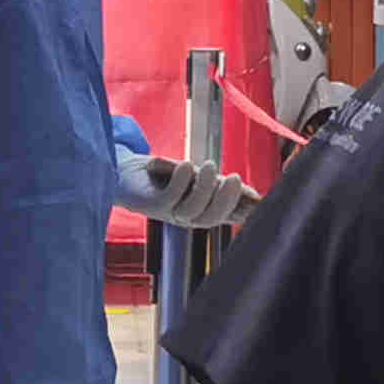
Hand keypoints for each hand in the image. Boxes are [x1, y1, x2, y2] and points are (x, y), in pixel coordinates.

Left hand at [117, 151, 253, 228]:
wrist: (125, 173)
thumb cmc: (165, 176)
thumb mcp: (196, 179)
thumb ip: (220, 186)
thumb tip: (253, 196)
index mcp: (202, 213)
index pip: (227, 216)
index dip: (243, 211)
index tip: (258, 199)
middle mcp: (187, 218)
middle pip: (211, 218)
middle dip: (226, 200)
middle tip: (237, 178)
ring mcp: (169, 213)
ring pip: (192, 210)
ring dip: (204, 188)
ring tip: (211, 165)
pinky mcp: (152, 204)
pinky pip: (170, 197)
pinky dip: (181, 181)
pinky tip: (188, 165)